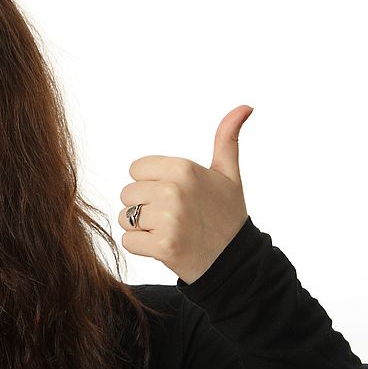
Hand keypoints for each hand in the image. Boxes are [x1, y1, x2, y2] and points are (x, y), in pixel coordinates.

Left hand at [118, 104, 252, 283]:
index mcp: (183, 168)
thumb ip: (227, 139)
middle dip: (144, 207)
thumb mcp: (228, 175)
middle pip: (127, 194)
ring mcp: (168, 219)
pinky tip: (166, 247)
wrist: (235, 261)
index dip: (150, 184)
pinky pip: (128, 241)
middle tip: (173, 217)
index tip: (173, 195)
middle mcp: (174, 190)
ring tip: (169, 231)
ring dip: (141, 229)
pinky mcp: (163, 246)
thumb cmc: (226, 215)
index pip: (135, 170)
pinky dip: (141, 248)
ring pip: (125, 218)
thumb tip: (244, 107)